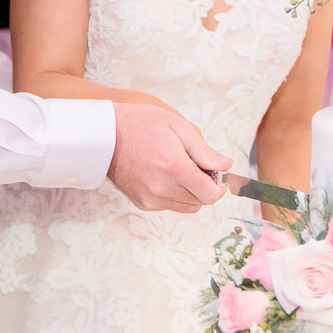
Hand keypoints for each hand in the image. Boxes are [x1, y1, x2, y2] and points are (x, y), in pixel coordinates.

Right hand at [108, 103, 226, 212]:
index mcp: (174, 168)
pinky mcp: (142, 203)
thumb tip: (226, 166)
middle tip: (197, 166)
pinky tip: (166, 175)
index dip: (219, 186)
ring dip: (191, 193)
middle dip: (205, 187)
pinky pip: (170, 206)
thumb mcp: (178, 127)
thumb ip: (204, 151)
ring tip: (180, 170)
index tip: (218, 175)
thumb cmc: (140, 124)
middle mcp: (162, 188)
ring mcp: (150, 198)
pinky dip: (175, 195)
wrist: (106, 135)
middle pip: (200, 202)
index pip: (210, 194)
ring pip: (186, 207)